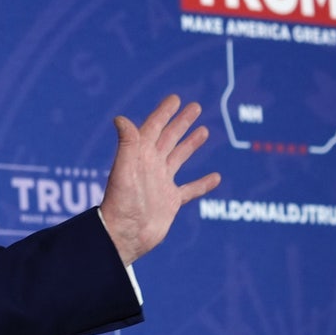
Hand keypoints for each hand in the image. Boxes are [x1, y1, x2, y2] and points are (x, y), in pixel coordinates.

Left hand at [99, 95, 219, 264]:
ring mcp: (161, 184)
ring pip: (178, 158)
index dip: (164, 112)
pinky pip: (190, 190)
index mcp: (139, 156)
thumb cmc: (121, 203)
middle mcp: (150, 166)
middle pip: (168, 138)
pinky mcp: (170, 202)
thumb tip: (120, 118)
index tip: (176, 98)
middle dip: (181, 122)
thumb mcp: (124, 170)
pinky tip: (215, 177)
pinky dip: (202, 184)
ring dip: (190, 144)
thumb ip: (126, 144)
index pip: (153, 128)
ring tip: (204, 130)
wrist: (124, 236)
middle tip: (195, 106)